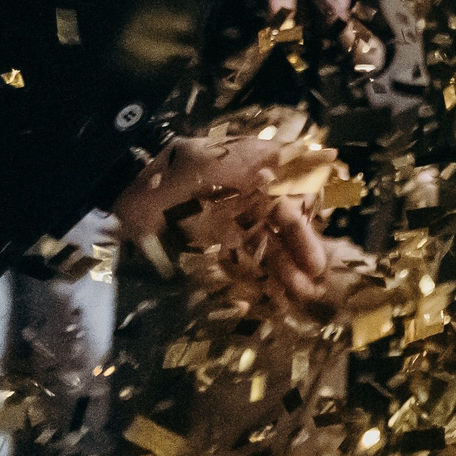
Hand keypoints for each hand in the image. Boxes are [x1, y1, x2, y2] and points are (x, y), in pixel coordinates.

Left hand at [113, 133, 344, 309]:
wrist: (125, 198)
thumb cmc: (176, 174)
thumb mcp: (224, 161)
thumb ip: (274, 163)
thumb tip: (330, 158)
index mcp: (257, 170)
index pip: (294, 196)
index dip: (307, 224)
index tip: (316, 253)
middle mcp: (252, 196)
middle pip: (285, 225)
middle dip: (301, 250)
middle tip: (313, 276)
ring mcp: (235, 222)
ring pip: (269, 246)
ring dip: (286, 269)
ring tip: (299, 294)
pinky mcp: (218, 247)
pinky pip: (248, 263)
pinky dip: (264, 279)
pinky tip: (278, 296)